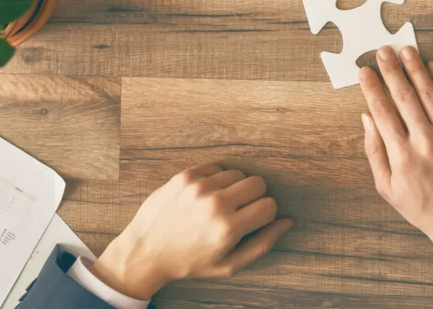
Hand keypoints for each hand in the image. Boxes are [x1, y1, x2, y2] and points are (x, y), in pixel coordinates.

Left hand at [91, 164, 292, 298]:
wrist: (145, 251)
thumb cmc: (189, 262)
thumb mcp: (228, 265)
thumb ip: (262, 244)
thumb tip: (287, 222)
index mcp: (228, 229)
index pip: (269, 206)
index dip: (266, 214)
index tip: (254, 220)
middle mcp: (215, 204)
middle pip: (258, 183)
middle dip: (254, 196)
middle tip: (239, 210)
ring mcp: (199, 187)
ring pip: (238, 173)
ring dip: (234, 187)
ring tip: (219, 204)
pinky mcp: (185, 176)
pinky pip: (217, 167)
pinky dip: (216, 179)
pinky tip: (206, 195)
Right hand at [359, 46, 432, 262]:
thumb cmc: (422, 207)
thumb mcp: (387, 188)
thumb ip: (374, 151)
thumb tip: (366, 118)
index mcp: (402, 156)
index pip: (382, 111)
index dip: (372, 88)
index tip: (364, 70)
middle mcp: (425, 143)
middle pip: (404, 97)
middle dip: (391, 70)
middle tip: (382, 51)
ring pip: (429, 94)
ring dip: (416, 69)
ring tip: (406, 50)